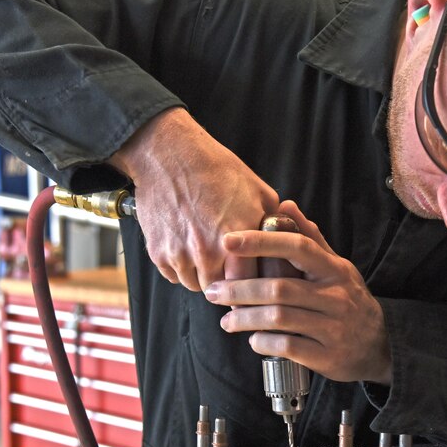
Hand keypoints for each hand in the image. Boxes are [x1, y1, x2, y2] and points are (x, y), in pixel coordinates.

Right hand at [109, 108, 278, 290]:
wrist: (169, 154)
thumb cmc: (215, 168)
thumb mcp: (257, 190)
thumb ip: (274, 220)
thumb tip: (287, 239)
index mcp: (239, 237)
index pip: (251, 285)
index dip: (254, 287)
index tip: (255, 285)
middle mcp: (209, 251)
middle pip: (223, 291)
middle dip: (229, 285)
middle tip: (229, 273)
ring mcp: (181, 254)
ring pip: (195, 286)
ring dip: (203, 277)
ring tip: (207, 257)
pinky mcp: (158, 253)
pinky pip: (173, 276)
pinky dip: (180, 268)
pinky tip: (186, 248)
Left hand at [207, 201, 391, 384]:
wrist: (380, 346)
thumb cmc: (349, 301)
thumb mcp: (336, 267)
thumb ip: (309, 238)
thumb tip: (285, 205)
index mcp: (335, 270)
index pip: (297, 248)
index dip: (262, 242)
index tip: (229, 241)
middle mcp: (336, 296)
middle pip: (280, 288)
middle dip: (240, 290)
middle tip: (212, 292)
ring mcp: (334, 328)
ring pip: (280, 318)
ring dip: (246, 319)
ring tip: (226, 321)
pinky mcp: (328, 356)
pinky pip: (288, 347)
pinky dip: (263, 342)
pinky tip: (253, 339)